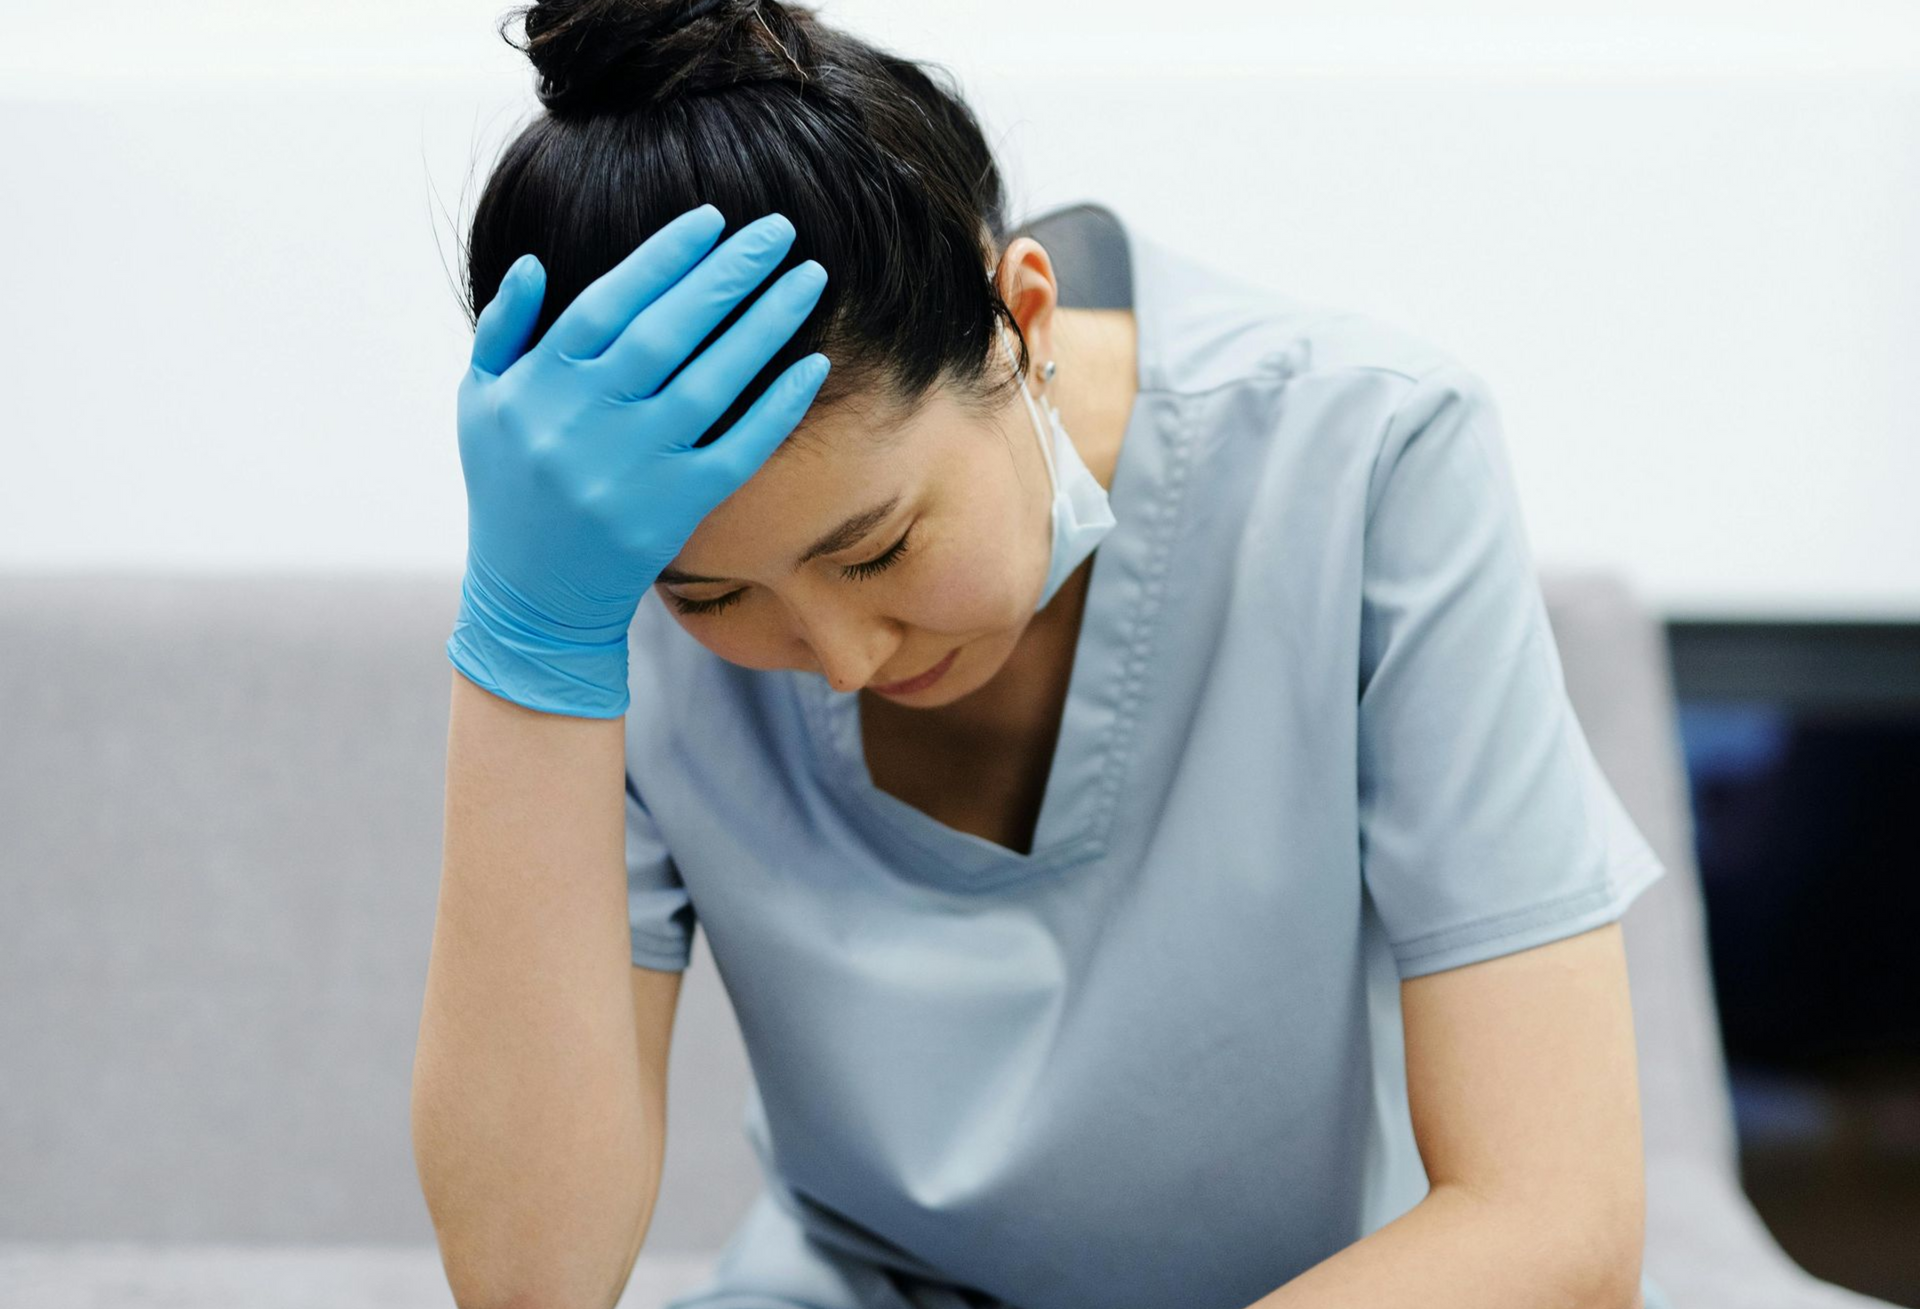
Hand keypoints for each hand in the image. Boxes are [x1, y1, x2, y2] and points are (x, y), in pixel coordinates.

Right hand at [447, 204, 829, 717]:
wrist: (533, 596)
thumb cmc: (509, 486)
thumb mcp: (480, 405)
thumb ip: (504, 330)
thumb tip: (532, 263)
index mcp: (539, 386)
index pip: (608, 303)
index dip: (663, 257)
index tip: (712, 220)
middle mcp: (585, 422)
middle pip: (667, 332)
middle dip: (728, 274)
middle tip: (779, 230)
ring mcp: (633, 469)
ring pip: (710, 383)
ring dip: (764, 325)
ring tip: (808, 278)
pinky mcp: (674, 510)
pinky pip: (737, 450)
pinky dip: (776, 407)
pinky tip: (812, 366)